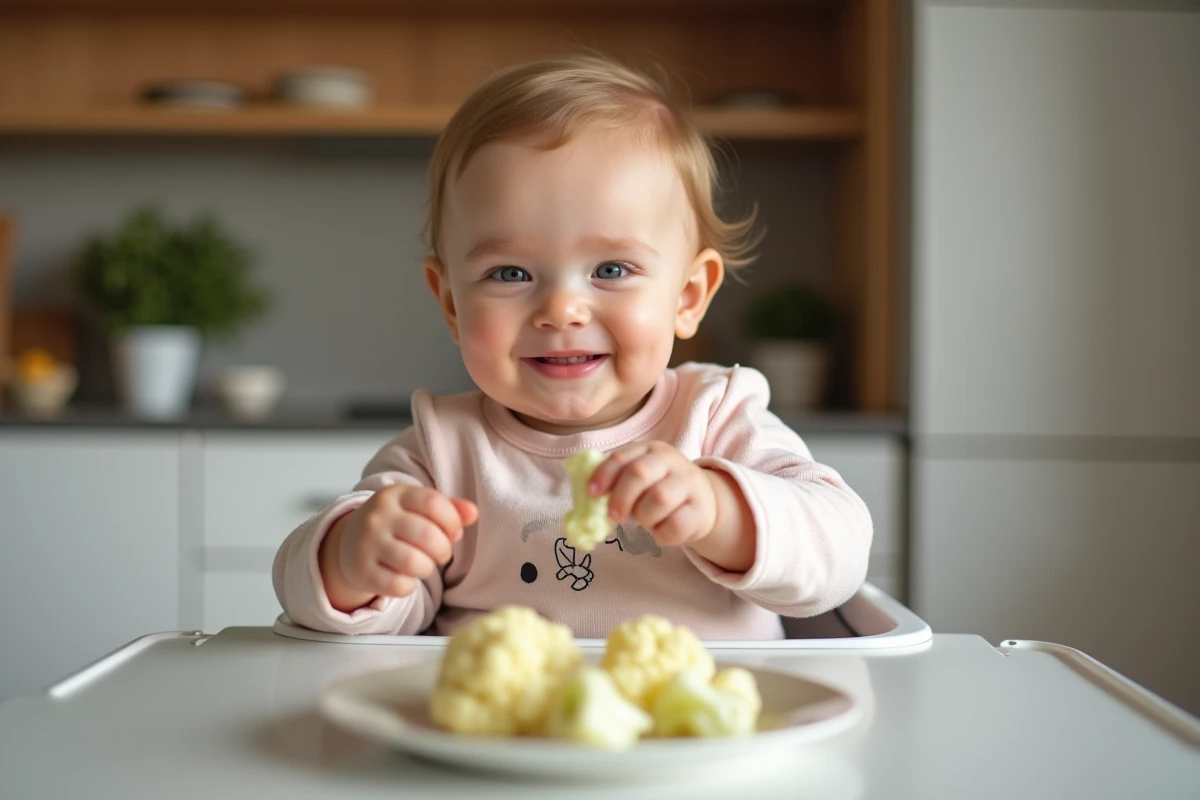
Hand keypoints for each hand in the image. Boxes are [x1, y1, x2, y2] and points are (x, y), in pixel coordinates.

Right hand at [319, 485, 477, 611]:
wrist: (348, 544)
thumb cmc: (394, 524)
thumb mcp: (417, 508)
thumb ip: (448, 508)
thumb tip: (473, 513)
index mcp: (395, 495)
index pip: (433, 503)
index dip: (452, 521)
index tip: (453, 532)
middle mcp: (378, 517)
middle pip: (428, 536)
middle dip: (443, 549)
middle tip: (440, 553)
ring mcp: (367, 544)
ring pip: (415, 563)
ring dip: (427, 568)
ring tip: (423, 565)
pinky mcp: (362, 571)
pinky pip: (399, 586)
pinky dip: (409, 586)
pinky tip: (405, 578)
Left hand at [586, 441, 717, 547]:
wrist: (703, 503)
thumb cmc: (660, 490)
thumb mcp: (640, 481)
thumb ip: (616, 484)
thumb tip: (587, 503)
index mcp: (651, 450)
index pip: (623, 458)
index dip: (604, 475)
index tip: (592, 493)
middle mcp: (672, 462)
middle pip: (639, 473)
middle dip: (621, 496)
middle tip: (615, 516)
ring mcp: (690, 484)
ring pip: (659, 498)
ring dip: (644, 516)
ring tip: (646, 519)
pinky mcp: (701, 511)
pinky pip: (675, 525)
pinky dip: (662, 533)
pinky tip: (663, 529)